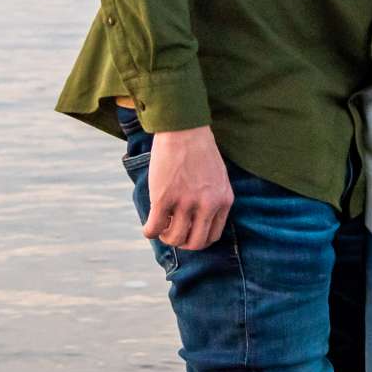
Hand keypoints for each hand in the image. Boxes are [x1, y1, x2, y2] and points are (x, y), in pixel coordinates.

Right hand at [145, 126, 233, 249]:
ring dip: (165, 237)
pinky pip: (154, 228)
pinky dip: (150, 232)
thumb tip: (201, 220)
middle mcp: (207, 204)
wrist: (183, 129)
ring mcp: (186, 202)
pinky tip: (148, 227)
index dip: (198, 238)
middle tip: (173, 233)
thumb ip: (215, 199)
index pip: (213, 235)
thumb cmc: (200, 150)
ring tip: (161, 227)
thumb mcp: (219, 177)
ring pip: (175, 238)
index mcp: (223, 200)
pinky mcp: (164, 198)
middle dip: (182, 242)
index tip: (188, 232)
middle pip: (195, 243)